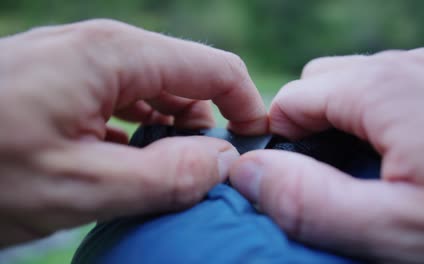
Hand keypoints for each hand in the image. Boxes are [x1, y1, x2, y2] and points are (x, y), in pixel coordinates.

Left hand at [0, 19, 267, 246]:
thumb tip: (223, 164)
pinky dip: (144, 131)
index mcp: (115, 55)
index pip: (214, 69)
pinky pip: (127, 100)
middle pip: (189, 78)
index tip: (255, 149)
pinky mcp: (66, 82)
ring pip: (159, 91)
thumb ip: (165, 177)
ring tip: (165, 175)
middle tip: (204, 177)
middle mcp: (104, 47)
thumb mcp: (79, 186)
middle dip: (209, 125)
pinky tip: (131, 162)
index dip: (246, 107)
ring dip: (175, 132)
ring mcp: (82, 62)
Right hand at [229, 48, 423, 262]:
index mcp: (383, 88)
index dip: (280, 141)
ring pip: (353, 84)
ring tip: (369, 171)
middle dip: (311, 128)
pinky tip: (404, 155)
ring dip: (344, 123)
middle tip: (333, 179)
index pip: (291, 99)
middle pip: (319, 85)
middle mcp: (406, 64)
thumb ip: (313, 201)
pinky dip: (377, 117)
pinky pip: (389, 88)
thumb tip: (248, 173)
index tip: (298, 180)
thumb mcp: (398, 229)